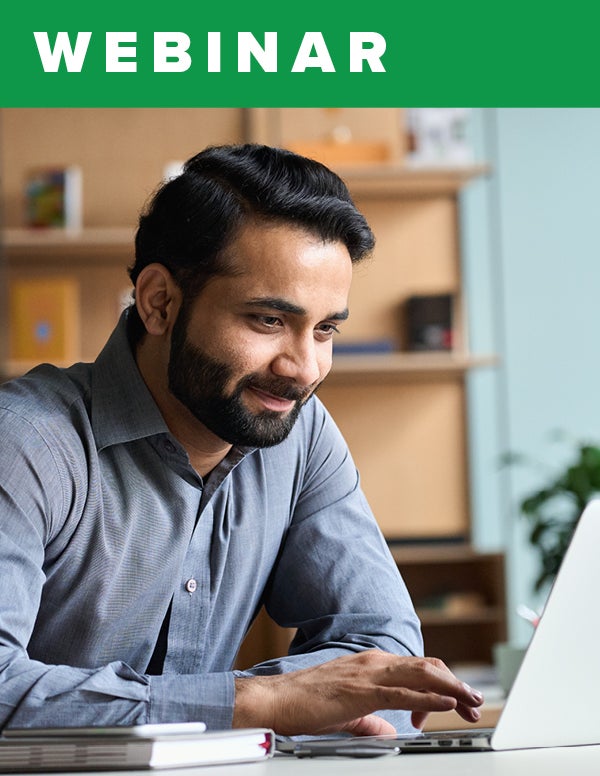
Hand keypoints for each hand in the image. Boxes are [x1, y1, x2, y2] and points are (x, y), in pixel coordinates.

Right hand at [233, 649, 482, 735]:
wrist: (276, 700)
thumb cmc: (306, 704)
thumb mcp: (348, 712)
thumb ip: (372, 720)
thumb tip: (391, 732)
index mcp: (371, 665)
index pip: (417, 669)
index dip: (441, 684)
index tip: (454, 704)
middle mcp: (374, 662)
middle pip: (427, 667)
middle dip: (455, 684)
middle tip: (475, 702)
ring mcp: (369, 673)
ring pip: (421, 674)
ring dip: (451, 688)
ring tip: (472, 700)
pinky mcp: (362, 691)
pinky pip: (403, 692)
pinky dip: (430, 696)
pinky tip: (447, 703)